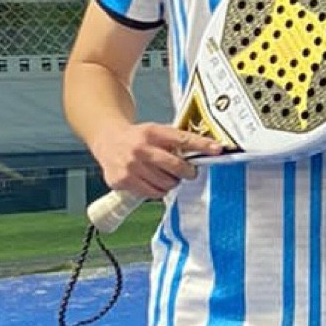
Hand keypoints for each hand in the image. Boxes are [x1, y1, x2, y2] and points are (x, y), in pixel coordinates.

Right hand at [91, 122, 221, 199]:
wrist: (107, 139)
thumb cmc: (138, 138)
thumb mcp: (156, 131)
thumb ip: (176, 141)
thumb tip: (207, 151)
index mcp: (152, 132)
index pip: (182, 139)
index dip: (202, 145)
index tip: (218, 149)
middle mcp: (140, 148)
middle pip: (176, 166)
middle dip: (188, 172)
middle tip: (189, 172)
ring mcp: (129, 166)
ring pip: (166, 183)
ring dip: (171, 182)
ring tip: (164, 175)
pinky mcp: (121, 180)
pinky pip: (152, 193)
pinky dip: (158, 190)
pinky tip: (152, 181)